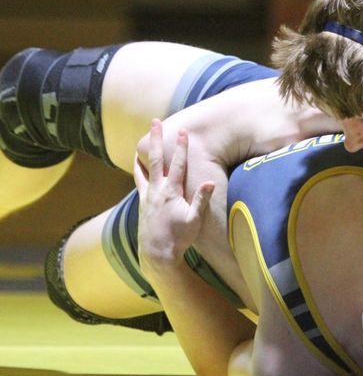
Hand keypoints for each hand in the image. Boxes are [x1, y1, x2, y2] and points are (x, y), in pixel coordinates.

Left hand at [133, 119, 214, 268]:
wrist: (157, 253)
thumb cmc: (180, 237)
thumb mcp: (195, 220)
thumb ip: (201, 199)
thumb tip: (210, 182)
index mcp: (171, 192)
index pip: (178, 164)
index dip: (181, 147)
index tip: (184, 131)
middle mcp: (157, 190)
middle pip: (156, 159)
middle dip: (156, 139)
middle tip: (155, 122)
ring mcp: (147, 196)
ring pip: (144, 168)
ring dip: (144, 153)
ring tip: (141, 141)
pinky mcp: (143, 203)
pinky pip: (139, 181)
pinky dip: (138, 170)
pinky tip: (138, 165)